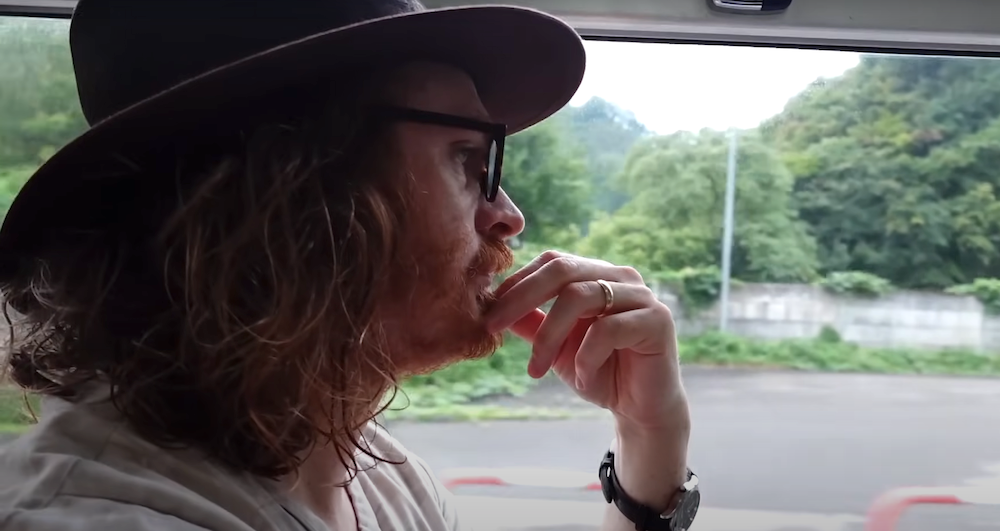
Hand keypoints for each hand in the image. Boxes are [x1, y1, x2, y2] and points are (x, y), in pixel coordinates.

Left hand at [486, 250, 688, 433]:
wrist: (640, 408)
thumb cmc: (597, 372)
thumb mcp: (555, 347)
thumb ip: (531, 323)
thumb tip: (491, 304)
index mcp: (597, 275)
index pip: (552, 262)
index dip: (518, 282)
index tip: (490, 312)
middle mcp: (621, 277)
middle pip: (563, 269)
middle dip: (522, 298)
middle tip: (493, 326)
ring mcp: (641, 295)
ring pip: (580, 297)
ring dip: (550, 335)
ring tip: (537, 368)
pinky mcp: (658, 320)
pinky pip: (608, 328)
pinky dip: (586, 355)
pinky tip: (582, 378)